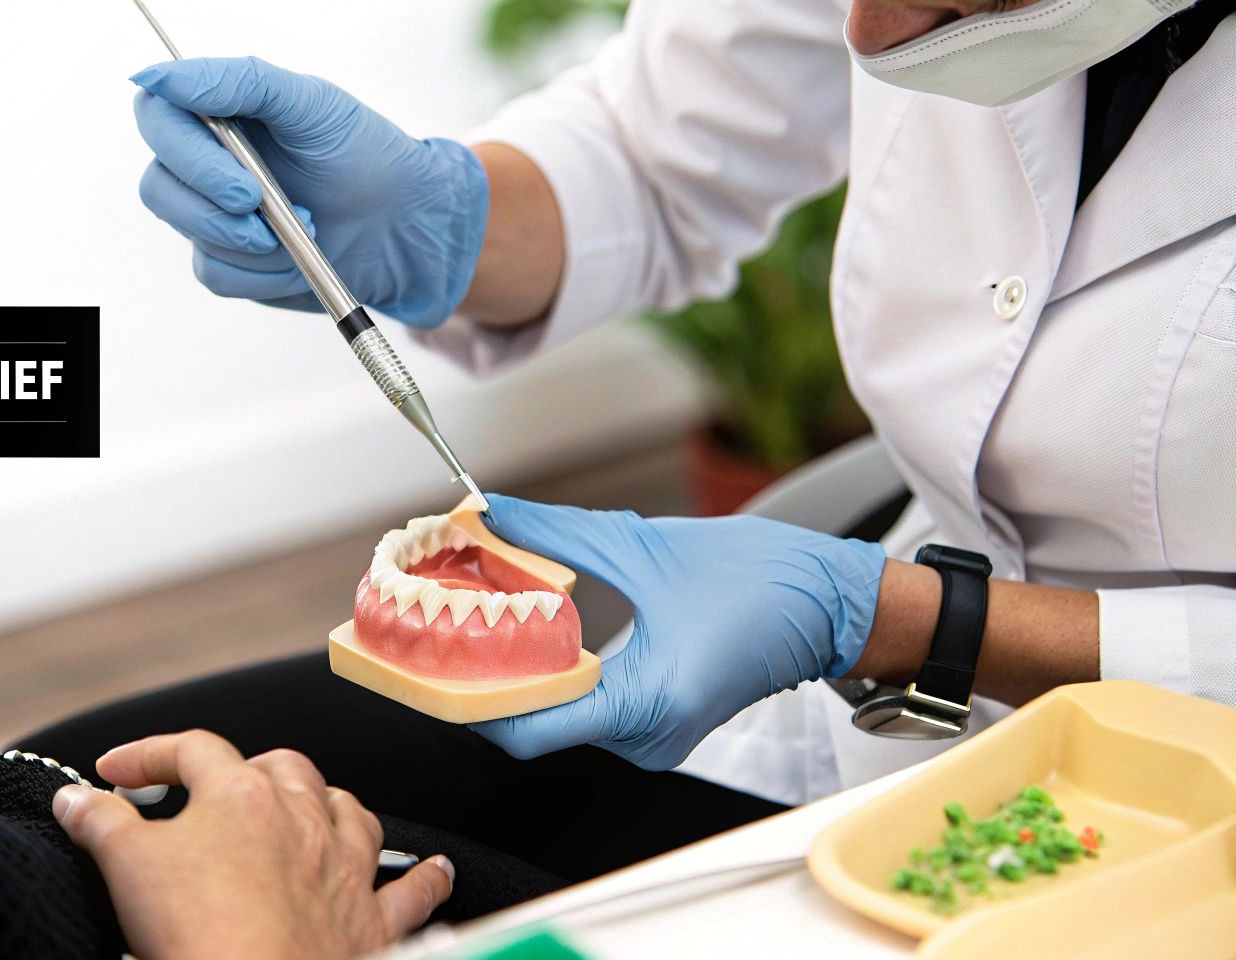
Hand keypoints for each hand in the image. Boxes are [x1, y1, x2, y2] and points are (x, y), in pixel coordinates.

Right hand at [52, 729, 453, 959]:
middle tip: (214, 794)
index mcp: (241, 794)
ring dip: (328, 806)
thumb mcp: (128, 869)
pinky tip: (435, 872)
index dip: (150, 755)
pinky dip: (424, 880)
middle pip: (282, 768)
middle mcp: (304, 817)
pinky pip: (411, 890)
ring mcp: (345, 866)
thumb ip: (100, 823)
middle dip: (248, 771)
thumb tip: (74, 797)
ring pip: (349, 811)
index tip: (116, 775)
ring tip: (309, 811)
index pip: (192, 749)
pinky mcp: (373, 921)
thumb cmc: (198, 932)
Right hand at [131, 57, 488, 327]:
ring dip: (254, 240)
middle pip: (159, 186)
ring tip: (309, 226)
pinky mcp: (230, 265)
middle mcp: (205, 165)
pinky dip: (266, 272)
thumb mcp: (310, 102)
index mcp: (218, 114)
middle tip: (263, 202)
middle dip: (216, 202)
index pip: (156, 118)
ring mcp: (212, 217)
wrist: (403, 225)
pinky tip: (302, 259)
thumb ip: (238, 80)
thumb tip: (158, 76)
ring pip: (191, 235)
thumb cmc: (362, 153)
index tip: (234, 168)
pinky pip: (218, 276)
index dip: (179, 147)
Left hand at [470, 496, 886, 769]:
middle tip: (431, 626)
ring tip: (469, 623)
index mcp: (646, 702)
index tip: (420, 660)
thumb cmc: (762, 579)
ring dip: (512, 674)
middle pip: (531, 724)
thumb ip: (556, 534)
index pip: (526, 726)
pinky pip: (582, 709)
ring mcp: (651, 738)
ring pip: (554, 718)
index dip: (463, 696)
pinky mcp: (654, 723)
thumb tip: (488, 513)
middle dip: (479, 676)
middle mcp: (645, 738)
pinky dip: (548, 676)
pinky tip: (522, 635)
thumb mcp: (643, 543)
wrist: (831, 603)